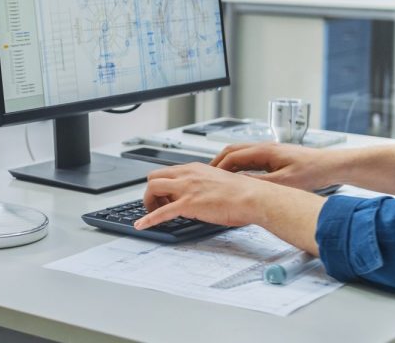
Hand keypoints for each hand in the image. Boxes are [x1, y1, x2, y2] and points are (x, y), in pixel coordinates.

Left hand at [135, 163, 268, 229]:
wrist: (253, 197)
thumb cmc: (243, 193)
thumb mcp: (218, 183)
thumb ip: (204, 186)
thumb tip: (200, 196)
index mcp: (195, 169)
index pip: (168, 172)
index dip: (163, 186)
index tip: (164, 196)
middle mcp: (188, 175)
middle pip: (154, 177)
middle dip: (152, 192)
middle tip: (158, 205)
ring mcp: (187, 188)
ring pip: (153, 188)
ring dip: (149, 202)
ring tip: (153, 214)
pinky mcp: (188, 204)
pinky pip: (161, 212)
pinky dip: (148, 219)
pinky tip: (141, 225)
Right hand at [211, 143, 340, 191]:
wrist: (330, 165)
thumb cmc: (312, 170)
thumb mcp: (284, 182)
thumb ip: (261, 183)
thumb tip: (240, 185)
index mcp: (264, 150)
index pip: (232, 156)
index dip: (218, 167)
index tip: (209, 178)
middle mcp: (265, 147)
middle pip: (232, 150)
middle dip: (217, 163)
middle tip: (207, 176)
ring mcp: (269, 150)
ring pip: (240, 154)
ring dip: (228, 164)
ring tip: (219, 177)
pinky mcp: (274, 156)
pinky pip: (250, 159)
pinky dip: (239, 167)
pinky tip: (239, 177)